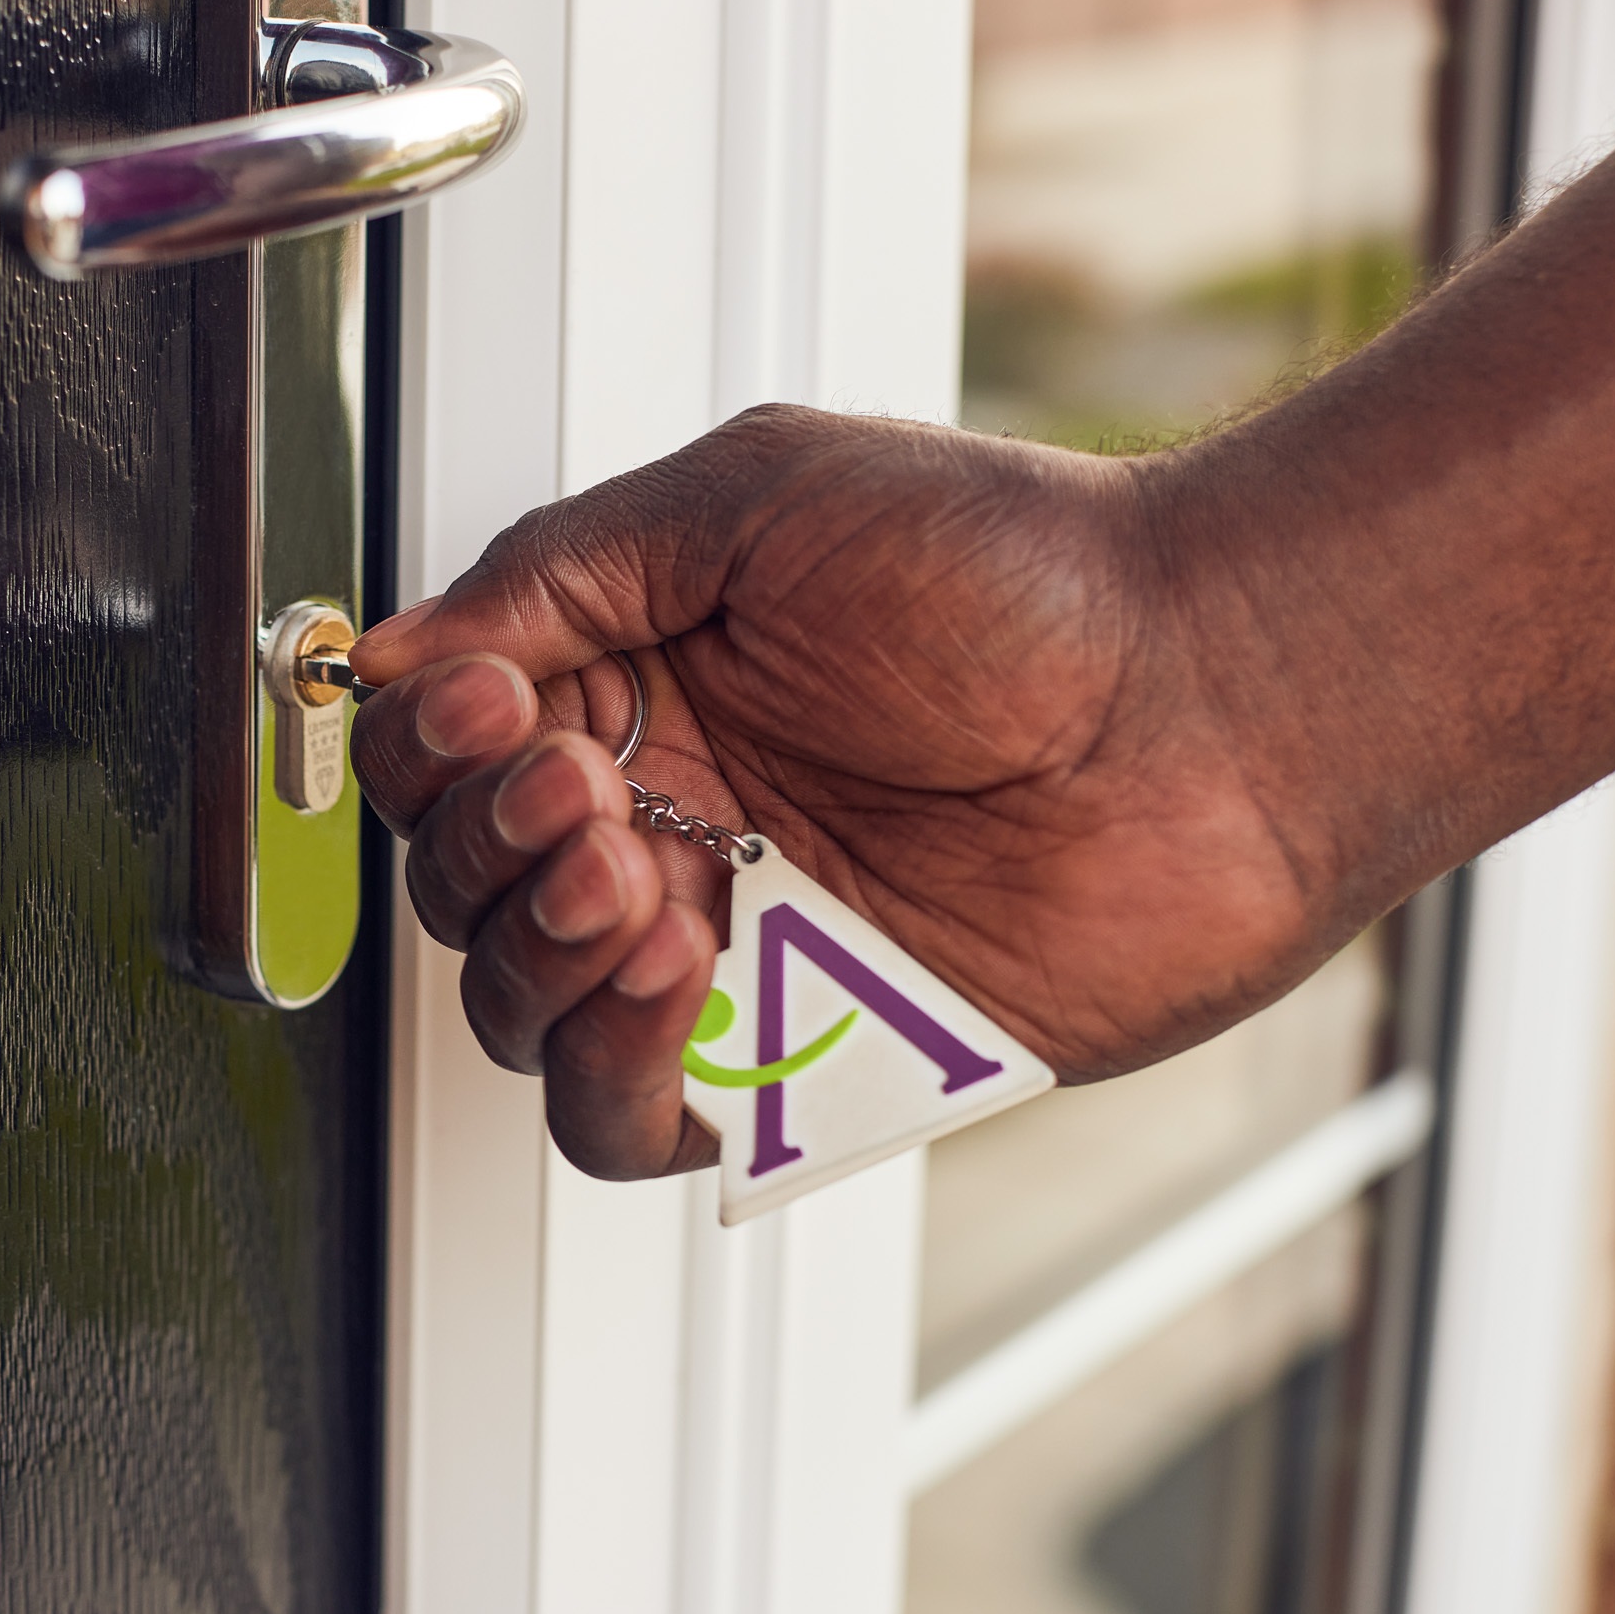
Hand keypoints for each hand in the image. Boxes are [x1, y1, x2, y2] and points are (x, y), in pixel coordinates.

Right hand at [350, 405, 1362, 1181]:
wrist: (1218, 706)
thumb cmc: (1029, 580)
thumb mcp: (760, 496)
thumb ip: (563, 567)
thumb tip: (396, 647)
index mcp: (640, 681)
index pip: (447, 746)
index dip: (434, 742)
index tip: (493, 708)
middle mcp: (666, 818)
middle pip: (458, 885)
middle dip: (491, 844)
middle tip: (594, 792)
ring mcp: (724, 942)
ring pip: (516, 1013)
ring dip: (531, 956)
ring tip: (633, 884)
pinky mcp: (793, 1057)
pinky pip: (625, 1118)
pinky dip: (607, 1067)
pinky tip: (676, 976)